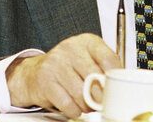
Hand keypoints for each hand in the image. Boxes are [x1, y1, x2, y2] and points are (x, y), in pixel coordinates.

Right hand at [6, 33, 120, 117]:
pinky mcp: (45, 81)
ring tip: (86, 103)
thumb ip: (103, 68)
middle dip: (101, 96)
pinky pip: (68, 104)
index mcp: (87, 41)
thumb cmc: (67, 66)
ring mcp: (56, 63)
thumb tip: (118, 85)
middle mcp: (71, 49)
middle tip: (101, 101)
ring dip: (87, 105)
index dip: (114, 78)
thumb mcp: (88, 59)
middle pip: (96, 78)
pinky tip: (73, 105)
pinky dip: (74, 110)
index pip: (108, 59)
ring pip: (82, 94)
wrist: (34, 72)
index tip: (115, 88)